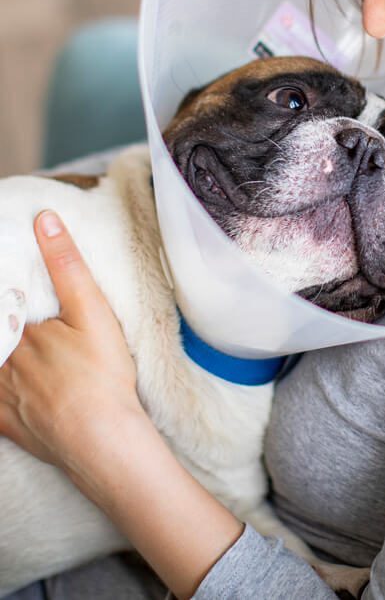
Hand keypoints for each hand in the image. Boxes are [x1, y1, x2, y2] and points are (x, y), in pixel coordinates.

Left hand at [0, 210, 143, 471]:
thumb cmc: (102, 373)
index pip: (4, 305)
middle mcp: (3, 361)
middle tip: (28, 328)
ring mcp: (2, 396)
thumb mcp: (92, 311)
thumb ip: (66, 265)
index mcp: (21, 332)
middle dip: (8, 324)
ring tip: (27, 355)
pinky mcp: (6, 424)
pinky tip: (11, 388)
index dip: (8, 296)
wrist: (102, 437)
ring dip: (5, 358)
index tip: (15, 295)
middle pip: (0, 337)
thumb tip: (44, 220)